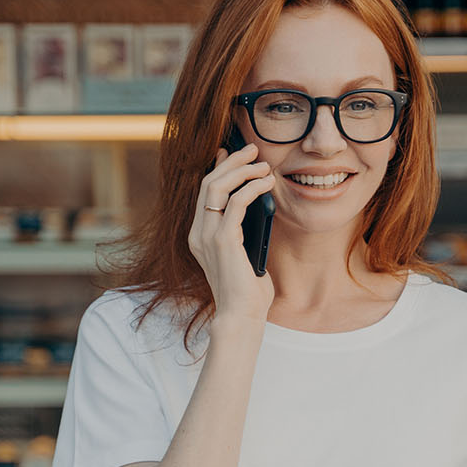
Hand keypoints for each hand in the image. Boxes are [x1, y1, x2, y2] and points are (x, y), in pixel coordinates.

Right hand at [188, 142, 275, 324]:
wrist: (242, 316)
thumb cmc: (247, 291)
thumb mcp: (244, 254)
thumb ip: (244, 231)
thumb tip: (257, 204)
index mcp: (200, 236)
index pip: (205, 193)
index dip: (218, 168)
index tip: (231, 151)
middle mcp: (199, 233)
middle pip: (209, 183)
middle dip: (231, 162)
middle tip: (253, 150)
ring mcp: (208, 236)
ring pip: (218, 187)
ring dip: (242, 170)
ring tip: (263, 164)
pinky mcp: (224, 241)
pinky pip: (237, 203)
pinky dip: (252, 188)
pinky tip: (267, 184)